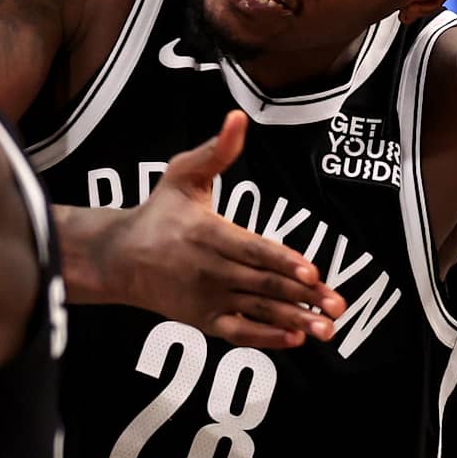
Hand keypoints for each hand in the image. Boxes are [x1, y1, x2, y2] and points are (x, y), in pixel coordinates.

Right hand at [99, 110, 345, 349]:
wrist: (119, 258)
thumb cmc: (158, 213)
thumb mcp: (182, 175)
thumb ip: (216, 151)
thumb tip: (237, 118)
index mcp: (207, 233)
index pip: (253, 250)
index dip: (283, 262)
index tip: (311, 272)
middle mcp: (208, 269)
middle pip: (262, 284)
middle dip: (302, 296)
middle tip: (337, 305)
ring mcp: (206, 298)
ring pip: (257, 311)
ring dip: (294, 321)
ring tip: (327, 329)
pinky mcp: (203, 320)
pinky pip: (239, 333)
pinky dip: (266, 339)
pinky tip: (295, 340)